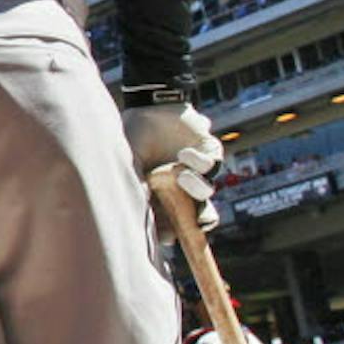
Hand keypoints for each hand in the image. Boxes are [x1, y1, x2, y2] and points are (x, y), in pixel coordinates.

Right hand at [123, 101, 222, 228]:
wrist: (150, 106)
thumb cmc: (133, 135)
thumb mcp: (130, 164)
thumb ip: (137, 189)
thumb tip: (139, 219)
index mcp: (162, 192)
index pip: (171, 222)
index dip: (172, 233)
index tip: (168, 237)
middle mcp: (182, 186)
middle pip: (198, 215)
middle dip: (198, 222)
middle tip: (193, 222)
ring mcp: (198, 171)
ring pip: (206, 192)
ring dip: (196, 187)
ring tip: (179, 174)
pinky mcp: (210, 153)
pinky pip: (213, 167)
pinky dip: (200, 164)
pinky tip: (184, 155)